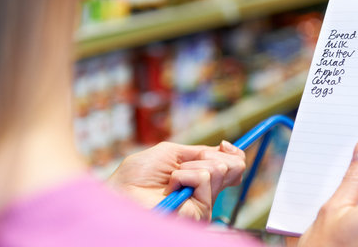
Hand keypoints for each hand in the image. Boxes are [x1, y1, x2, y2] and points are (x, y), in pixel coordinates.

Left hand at [107, 141, 245, 220]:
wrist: (122, 193)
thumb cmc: (137, 176)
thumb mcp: (170, 153)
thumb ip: (198, 152)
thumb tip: (223, 150)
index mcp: (198, 177)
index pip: (231, 166)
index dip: (234, 154)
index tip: (226, 145)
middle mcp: (204, 191)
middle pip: (232, 166)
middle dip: (208, 156)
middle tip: (185, 164)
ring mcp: (203, 202)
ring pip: (218, 168)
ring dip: (190, 166)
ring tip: (171, 179)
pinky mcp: (201, 211)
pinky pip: (204, 177)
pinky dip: (184, 175)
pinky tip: (171, 187)